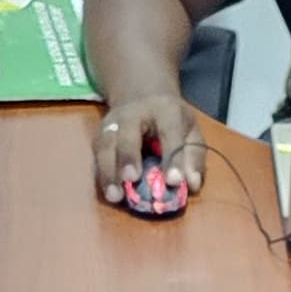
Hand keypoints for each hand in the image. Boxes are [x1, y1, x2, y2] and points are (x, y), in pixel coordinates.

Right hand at [91, 94, 205, 204]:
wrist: (140, 95)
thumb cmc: (170, 119)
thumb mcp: (190, 130)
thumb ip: (193, 156)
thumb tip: (191, 184)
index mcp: (164, 110)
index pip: (169, 132)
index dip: (172, 157)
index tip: (174, 182)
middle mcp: (133, 114)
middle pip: (128, 135)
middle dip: (128, 157)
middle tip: (132, 179)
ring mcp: (112, 123)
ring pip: (106, 145)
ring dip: (108, 172)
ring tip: (115, 196)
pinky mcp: (99, 135)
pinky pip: (97, 155)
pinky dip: (101, 175)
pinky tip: (107, 191)